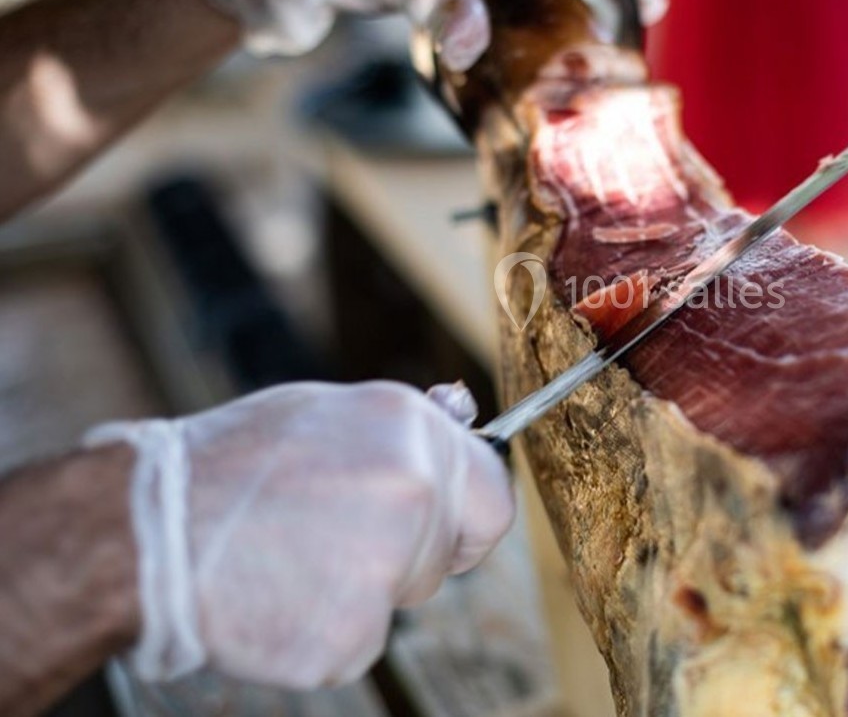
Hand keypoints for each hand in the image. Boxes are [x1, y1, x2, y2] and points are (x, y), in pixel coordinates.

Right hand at [85, 381, 513, 687]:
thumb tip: (458, 435)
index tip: (444, 532)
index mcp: (410, 427)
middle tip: (329, 544)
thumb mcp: (323, 416)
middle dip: (406, 561)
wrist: (143, 530)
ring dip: (358, 594)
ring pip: (400, 601)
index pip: (492, 493)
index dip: (464, 519)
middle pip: (447, 556)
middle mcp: (414, 487)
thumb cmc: (225, 467)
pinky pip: (358, 643)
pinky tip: (272, 597)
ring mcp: (386, 563)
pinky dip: (321, 633)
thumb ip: (400, 436)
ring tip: (287, 557)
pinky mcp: (351, 633)